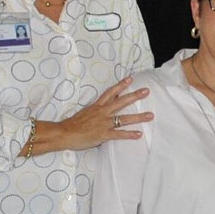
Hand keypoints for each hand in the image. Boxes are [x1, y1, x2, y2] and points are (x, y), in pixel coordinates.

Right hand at [24, 77, 152, 155]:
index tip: (130, 78)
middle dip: (135, 96)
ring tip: (150, 115)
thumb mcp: (85, 113)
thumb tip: (103, 109)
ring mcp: (104, 123)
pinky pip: (119, 134)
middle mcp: (102, 112)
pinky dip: (129, 134)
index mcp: (97, 106)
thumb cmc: (72, 124)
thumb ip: (96, 111)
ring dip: (138, 117)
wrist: (63, 133)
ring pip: (124, 118)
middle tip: (146, 91)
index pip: (111, 92)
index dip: (121, 85)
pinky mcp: (103, 134)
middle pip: (121, 102)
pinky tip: (139, 134)